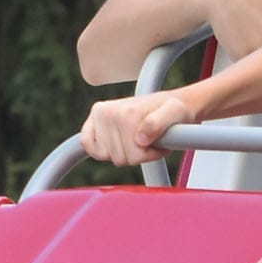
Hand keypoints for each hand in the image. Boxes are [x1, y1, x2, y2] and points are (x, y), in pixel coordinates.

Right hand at [81, 90, 201, 167]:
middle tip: (150, 141)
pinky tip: (116, 145)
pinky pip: (88, 146)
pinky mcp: (92, 122)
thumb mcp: (174, 113)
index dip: (150, 154)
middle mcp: (108, 112)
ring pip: (110, 157)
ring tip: (140, 140)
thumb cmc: (174, 110)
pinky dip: (100, 151)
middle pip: (120, 159)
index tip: (160, 143)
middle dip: (138, 155)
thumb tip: (140, 139)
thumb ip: (158, 123)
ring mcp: (99, 117)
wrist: (168, 104)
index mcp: (125, 112)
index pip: (133, 155)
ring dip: (127, 154)